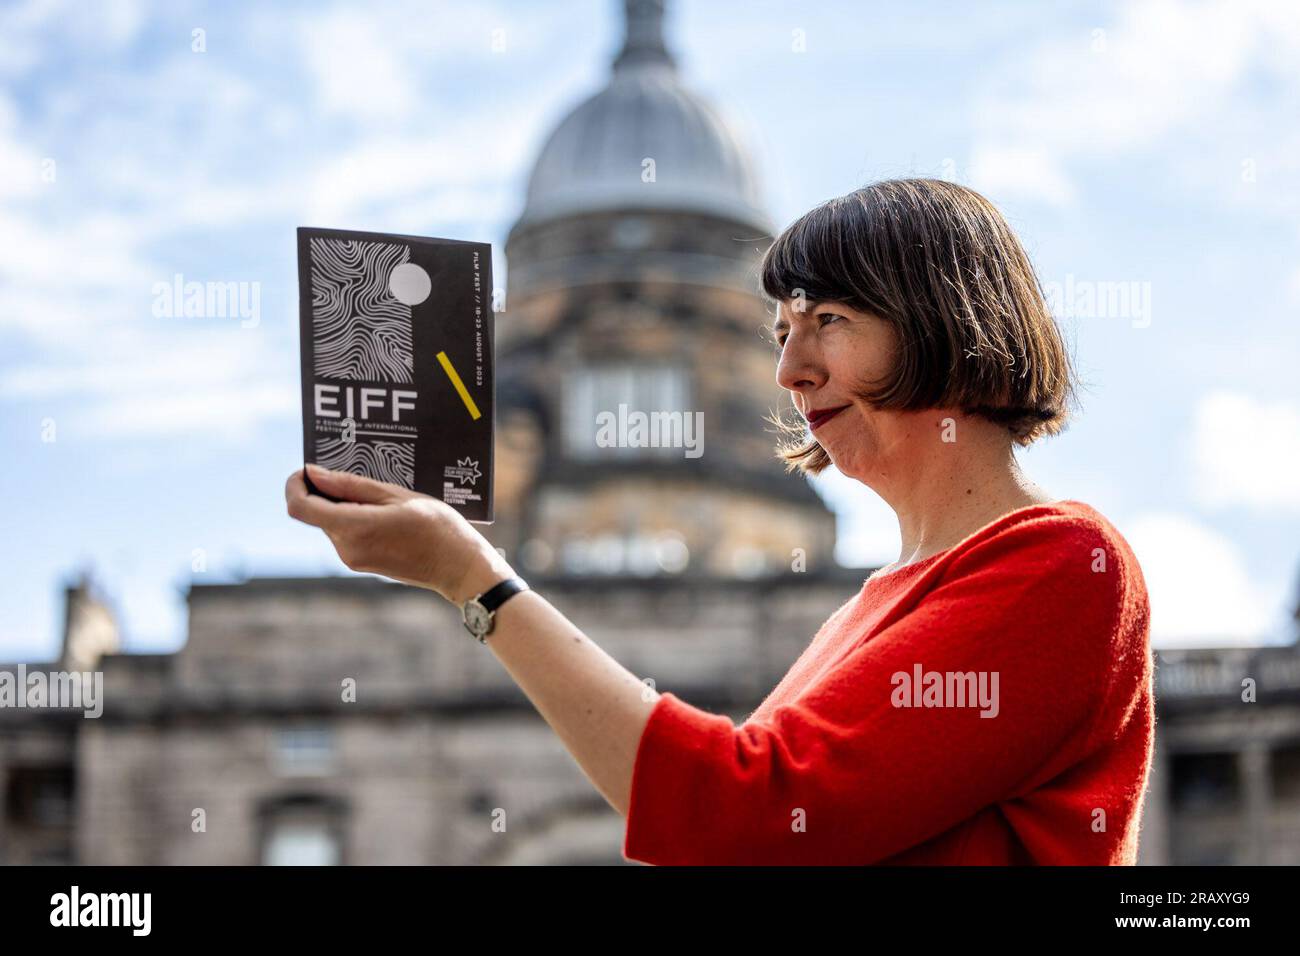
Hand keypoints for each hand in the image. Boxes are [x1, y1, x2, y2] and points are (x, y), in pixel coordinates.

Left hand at [284, 464, 513, 603]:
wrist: (458, 567)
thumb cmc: (438, 528)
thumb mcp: (397, 496)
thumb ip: (352, 485)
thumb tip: (314, 473)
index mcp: (355, 528)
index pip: (300, 507)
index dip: (294, 485)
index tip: (307, 468)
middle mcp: (347, 548)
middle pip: (316, 513)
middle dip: (325, 490)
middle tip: (355, 471)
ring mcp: (353, 558)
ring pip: (331, 522)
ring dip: (342, 503)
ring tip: (380, 492)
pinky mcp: (361, 562)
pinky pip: (345, 533)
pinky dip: (352, 516)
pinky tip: (382, 509)